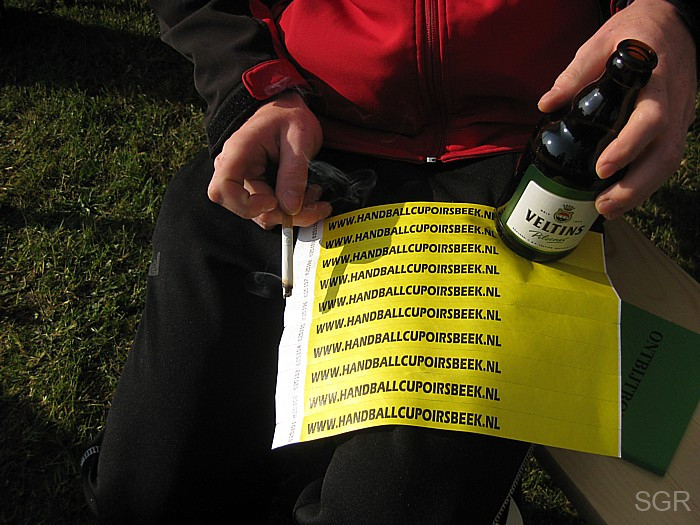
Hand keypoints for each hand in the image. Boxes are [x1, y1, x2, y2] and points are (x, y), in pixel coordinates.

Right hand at [208, 91, 330, 228]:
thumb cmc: (289, 115)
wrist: (287, 107)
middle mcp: (235, 170)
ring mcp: (244, 180)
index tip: (274, 201)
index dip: (246, 205)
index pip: (222, 190)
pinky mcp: (257, 187)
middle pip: (248, 210)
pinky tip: (308, 195)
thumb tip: (290, 209)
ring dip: (293, 213)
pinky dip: (292, 208)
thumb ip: (294, 172)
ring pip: (263, 214)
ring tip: (316, 193)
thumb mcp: (299, 138)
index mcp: (238, 153)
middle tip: (317, 204)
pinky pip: (271, 209)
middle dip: (285, 214)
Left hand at [538, 0, 696, 219]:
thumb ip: (574, 73)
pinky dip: (647, 181)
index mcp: (654, 81)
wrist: (675, 24)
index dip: (628, 146)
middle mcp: (673, 104)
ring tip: (610, 208)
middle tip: (604, 205)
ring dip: (641, 191)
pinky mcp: (677, 125)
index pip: (650, 120)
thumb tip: (547, 104)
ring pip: (669, 162)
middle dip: (636, 186)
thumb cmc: (636, 33)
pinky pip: (667, 159)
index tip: (602, 167)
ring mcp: (680, 116)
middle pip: (665, 153)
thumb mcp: (601, 42)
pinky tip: (623, 195)